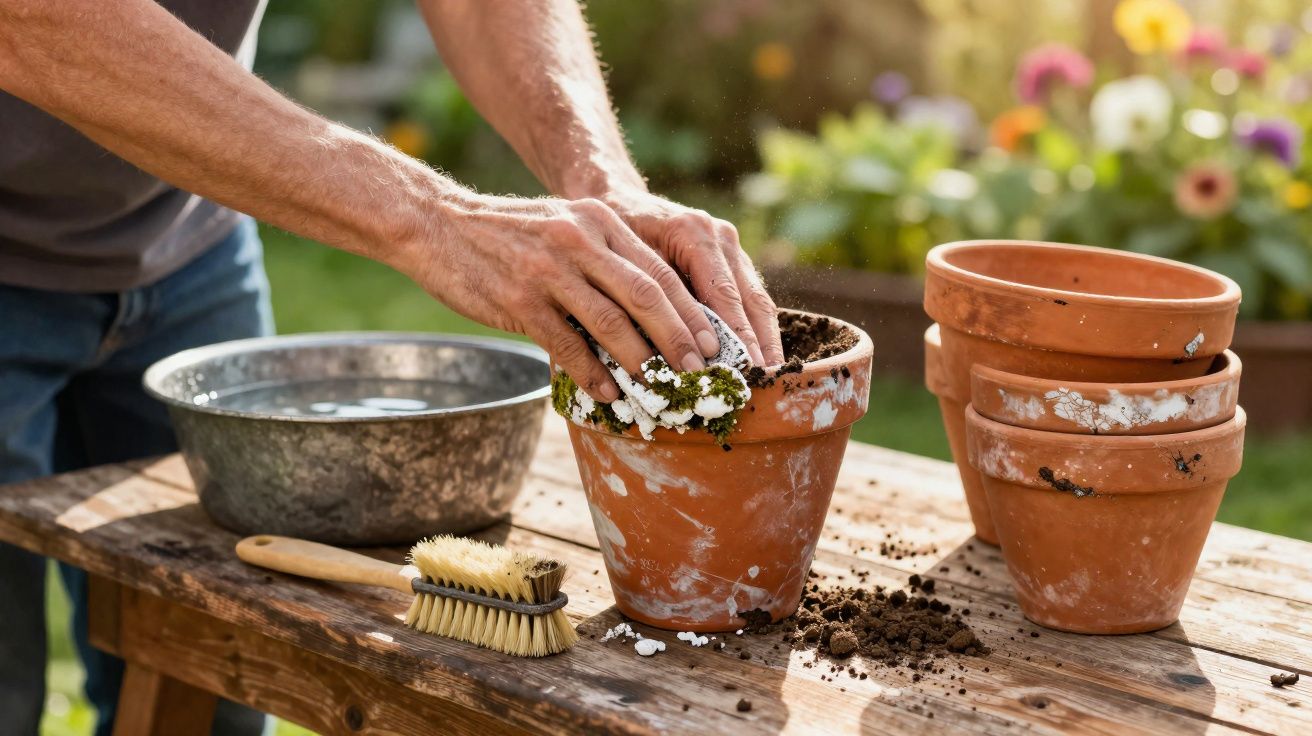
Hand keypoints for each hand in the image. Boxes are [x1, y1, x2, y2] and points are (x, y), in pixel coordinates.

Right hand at [399, 195, 724, 401]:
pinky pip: (567, 345)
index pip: (661, 272)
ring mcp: (550, 271)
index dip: (691, 314)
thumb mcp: (564, 227)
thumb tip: (650, 316)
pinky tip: (607, 394)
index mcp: (600, 221)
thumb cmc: (507, 235)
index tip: (712, 346)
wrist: (436, 223)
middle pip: (648, 297)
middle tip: (698, 375)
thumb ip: (605, 258)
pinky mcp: (520, 300)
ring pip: (612, 323)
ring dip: (642, 363)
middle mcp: (581, 241)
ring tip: (660, 390)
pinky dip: (592, 373)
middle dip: (679, 341)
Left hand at [601, 188, 784, 366]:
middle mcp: (718, 236)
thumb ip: (647, 296)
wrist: (618, 197)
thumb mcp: (621, 260)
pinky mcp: (731, 256)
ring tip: (768, 373)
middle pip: (749, 297)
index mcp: (692, 232)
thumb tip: (661, 349)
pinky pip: (749, 295)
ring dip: (764, 338)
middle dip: (758, 342)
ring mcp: (729, 244)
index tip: (743, 366)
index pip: (721, 292)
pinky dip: (755, 326)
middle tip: (764, 378)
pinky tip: (759, 354)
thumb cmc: (612, 233)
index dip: (735, 333)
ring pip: (756, 297)